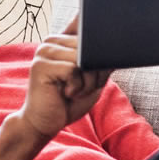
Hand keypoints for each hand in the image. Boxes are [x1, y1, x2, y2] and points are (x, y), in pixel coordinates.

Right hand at [20, 17, 111, 137]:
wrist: (44, 123)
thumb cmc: (68, 102)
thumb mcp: (92, 80)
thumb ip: (101, 62)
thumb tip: (118, 48)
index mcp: (62, 40)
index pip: (90, 35)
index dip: (99, 56)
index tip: (93, 74)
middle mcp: (51, 42)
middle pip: (89, 47)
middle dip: (94, 73)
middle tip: (82, 89)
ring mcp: (43, 52)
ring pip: (82, 58)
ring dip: (87, 82)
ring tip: (74, 92)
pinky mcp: (41, 65)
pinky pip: (73, 69)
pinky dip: (77, 86)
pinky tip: (67, 94)